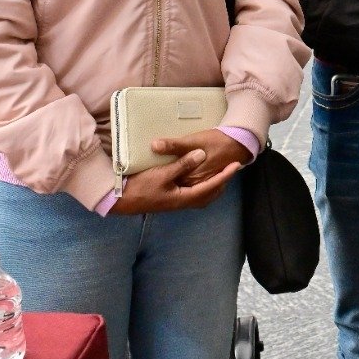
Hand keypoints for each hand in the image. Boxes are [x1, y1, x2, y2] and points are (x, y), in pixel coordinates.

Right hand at [109, 149, 239, 214]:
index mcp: (184, 197)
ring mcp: (176, 202)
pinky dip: (202, 187)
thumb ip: (182, 164)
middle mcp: (183, 202)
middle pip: (209, 195)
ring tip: (219, 174)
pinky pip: (193, 195)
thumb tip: (201, 155)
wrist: (122, 201)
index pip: (211, 186)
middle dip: (222, 183)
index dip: (225, 176)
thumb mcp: (162, 174)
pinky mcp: (170, 200)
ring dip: (213, 186)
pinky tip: (198, 180)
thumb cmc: (141, 187)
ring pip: (202, 197)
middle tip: (231, 170)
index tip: (236, 166)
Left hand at [153, 129, 252, 185]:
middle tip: (151, 186)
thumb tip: (153, 145)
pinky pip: (199, 190)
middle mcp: (198, 185)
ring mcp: (205, 184)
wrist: (239, 143)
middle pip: (180, 190)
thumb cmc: (216, 141)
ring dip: (180, 190)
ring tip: (166, 187)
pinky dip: (191, 189)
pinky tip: (187, 184)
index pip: (171, 184)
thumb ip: (174, 146)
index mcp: (191, 178)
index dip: (158, 183)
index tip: (146, 179)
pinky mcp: (210, 180)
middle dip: (167, 190)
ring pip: (190, 192)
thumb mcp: (193, 140)